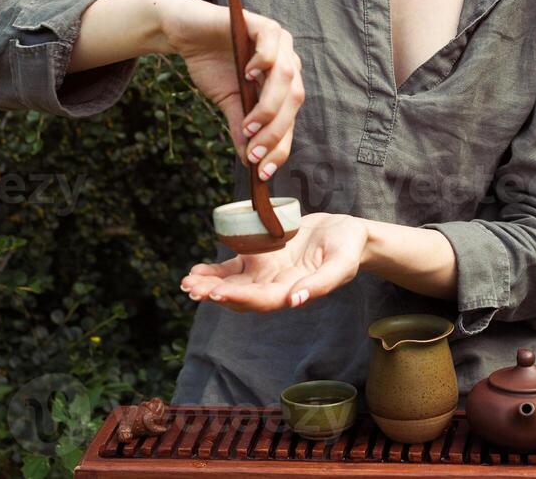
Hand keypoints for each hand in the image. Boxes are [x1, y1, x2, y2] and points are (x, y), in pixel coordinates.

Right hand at [156, 0, 306, 179]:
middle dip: (275, 132)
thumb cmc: (211, 65)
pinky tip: (248, 75)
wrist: (186, 33)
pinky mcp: (262, 25)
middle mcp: (288, 62)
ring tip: (249, 125)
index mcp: (284, 82)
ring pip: (286, 77)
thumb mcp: (229, 101)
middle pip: (293, 100)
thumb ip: (243, 126)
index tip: (263, 172)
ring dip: (269, 107)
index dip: (279, 146)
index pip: (289, 117)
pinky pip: (272, 43)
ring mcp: (278, 42)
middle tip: (255, 153)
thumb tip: (250, 161)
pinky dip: (263, 61)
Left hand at [179, 213, 368, 312]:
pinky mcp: (261, 257)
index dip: (238, 298)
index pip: (261, 300)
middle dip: (214, 293)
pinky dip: (216, 270)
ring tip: (187, 281)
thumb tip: (295, 301)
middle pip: (240, 295)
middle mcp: (274, 286)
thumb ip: (321, 284)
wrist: (347, 233)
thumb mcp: (341, 264)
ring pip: (232, 283)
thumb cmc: (348, 249)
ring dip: (209, 284)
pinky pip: (234, 267)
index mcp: (292, 292)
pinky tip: (198, 270)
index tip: (215, 294)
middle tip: (190, 288)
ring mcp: (266, 272)